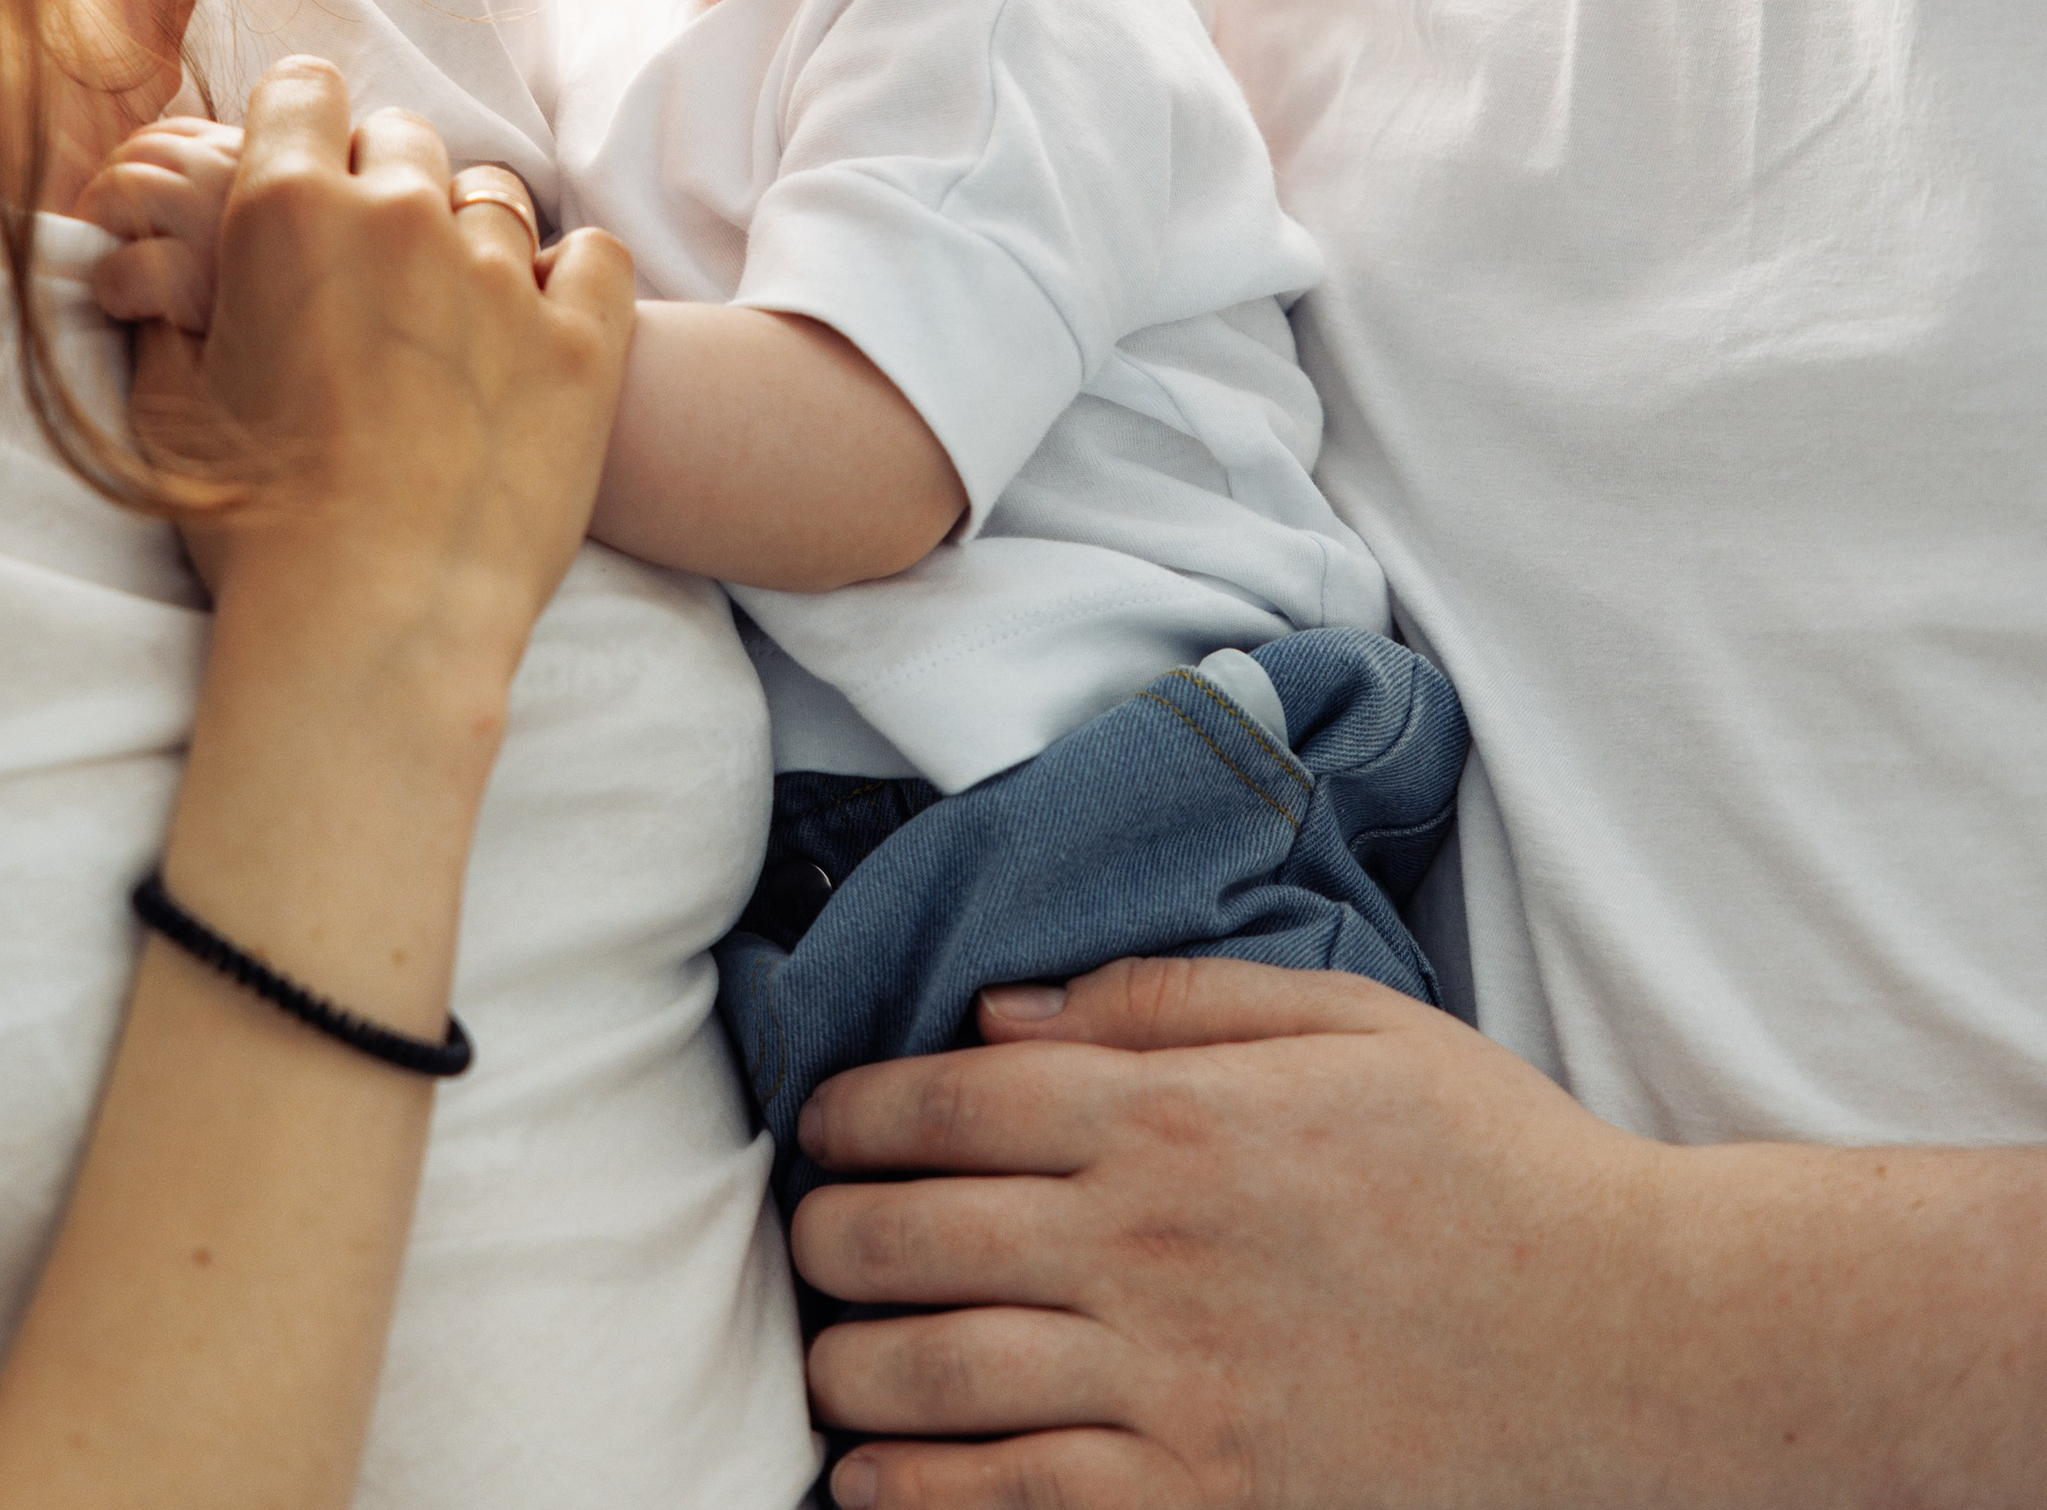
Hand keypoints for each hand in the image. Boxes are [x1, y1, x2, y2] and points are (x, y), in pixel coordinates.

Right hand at [89, 61, 630, 676]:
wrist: (375, 626)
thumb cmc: (252, 529)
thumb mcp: (168, 406)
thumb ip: (168, 309)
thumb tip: (154, 269)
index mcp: (285, 211)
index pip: (303, 89)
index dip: (299, 127)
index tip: (303, 173)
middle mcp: (398, 216)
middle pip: (401, 138)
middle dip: (382, 185)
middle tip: (368, 274)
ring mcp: (500, 275)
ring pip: (493, 195)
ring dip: (467, 239)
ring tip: (448, 320)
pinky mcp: (583, 341)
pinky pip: (593, 255)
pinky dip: (570, 279)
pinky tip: (541, 325)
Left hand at [791, 956, 1669, 1509]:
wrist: (1647, 1351)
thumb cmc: (1496, 1165)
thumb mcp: (1346, 1024)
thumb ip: (1164, 998)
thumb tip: (1000, 1010)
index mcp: (1170, 1119)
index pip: (942, 1105)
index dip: (852, 1112)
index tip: (821, 1126)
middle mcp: (1145, 1251)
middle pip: (905, 1239)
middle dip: (826, 1236)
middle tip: (808, 1237)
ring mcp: (1171, 1393)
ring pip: (931, 1380)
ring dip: (844, 1367)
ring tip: (825, 1355)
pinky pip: (1014, 1506)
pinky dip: (915, 1496)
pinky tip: (870, 1479)